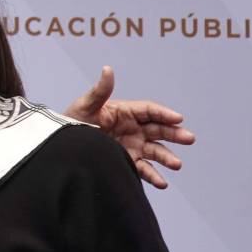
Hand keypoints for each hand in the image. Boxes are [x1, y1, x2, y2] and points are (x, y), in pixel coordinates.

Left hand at [64, 66, 194, 188]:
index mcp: (125, 112)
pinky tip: (162, 182)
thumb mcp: (85, 105)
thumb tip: (107, 69)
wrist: (62, 145)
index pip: (150, 111)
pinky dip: (154, 176)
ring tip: (176, 164)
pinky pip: (143, 169)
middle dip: (175, 134)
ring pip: (155, 151)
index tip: (178, 118)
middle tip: (189, 138)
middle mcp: (133, 128)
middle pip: (159, 130)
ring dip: (167, 157)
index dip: (164, 114)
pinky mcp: (127, 162)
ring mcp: (132, 146)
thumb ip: (99, 90)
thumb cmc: (71, 121)